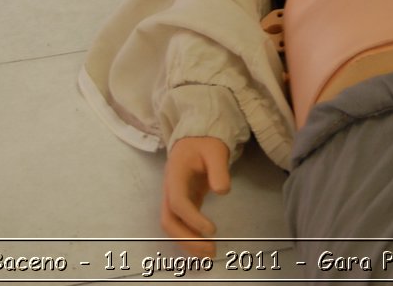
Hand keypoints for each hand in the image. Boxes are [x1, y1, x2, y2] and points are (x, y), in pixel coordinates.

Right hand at [161, 136, 230, 252]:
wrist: (196, 138)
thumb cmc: (206, 142)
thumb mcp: (215, 150)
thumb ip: (219, 169)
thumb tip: (223, 192)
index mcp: (175, 174)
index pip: (177, 201)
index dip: (192, 218)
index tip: (211, 229)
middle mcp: (170, 189)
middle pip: (169, 220)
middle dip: (187, 238)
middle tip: (210, 250)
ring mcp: (174, 197)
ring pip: (172, 226)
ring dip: (188, 242)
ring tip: (210, 253)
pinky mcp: (183, 203)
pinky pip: (181, 224)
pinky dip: (190, 237)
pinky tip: (204, 247)